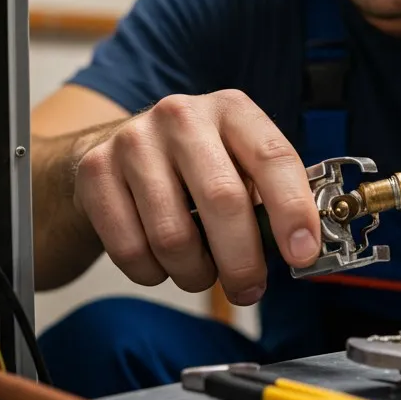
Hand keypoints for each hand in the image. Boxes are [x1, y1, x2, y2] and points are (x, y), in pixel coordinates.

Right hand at [73, 89, 319, 304]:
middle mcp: (182, 116)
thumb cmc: (193, 167)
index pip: (273, 157)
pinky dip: (153, 273)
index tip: (303, 254)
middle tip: (248, 289)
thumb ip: (271, 200)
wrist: (113, 150)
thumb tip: (304, 250)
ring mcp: (134, 141)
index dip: (293, 210)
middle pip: (223, 200)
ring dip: (194, 274)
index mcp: (231, 110)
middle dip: (242, 261)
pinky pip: (131, 250)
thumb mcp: (238, 165)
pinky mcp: (96, 171)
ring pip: (173, 237)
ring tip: (199, 271)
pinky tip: (161, 263)